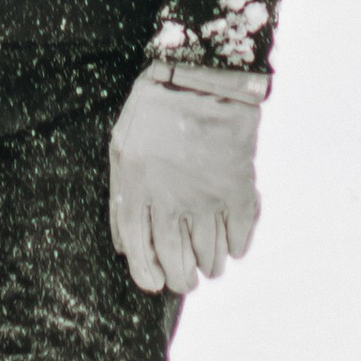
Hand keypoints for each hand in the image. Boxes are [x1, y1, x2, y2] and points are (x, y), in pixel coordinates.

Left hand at [108, 62, 264, 296]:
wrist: (202, 76)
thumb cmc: (155, 110)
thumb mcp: (121, 148)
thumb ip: (121, 198)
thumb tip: (125, 245)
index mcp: (138, 190)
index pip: (139, 251)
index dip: (147, 274)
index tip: (156, 284)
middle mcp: (171, 202)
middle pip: (176, 260)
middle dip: (182, 278)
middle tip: (187, 279)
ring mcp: (207, 198)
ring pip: (210, 255)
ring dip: (210, 265)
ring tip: (210, 263)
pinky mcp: (238, 190)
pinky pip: (240, 236)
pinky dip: (237, 247)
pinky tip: (233, 244)